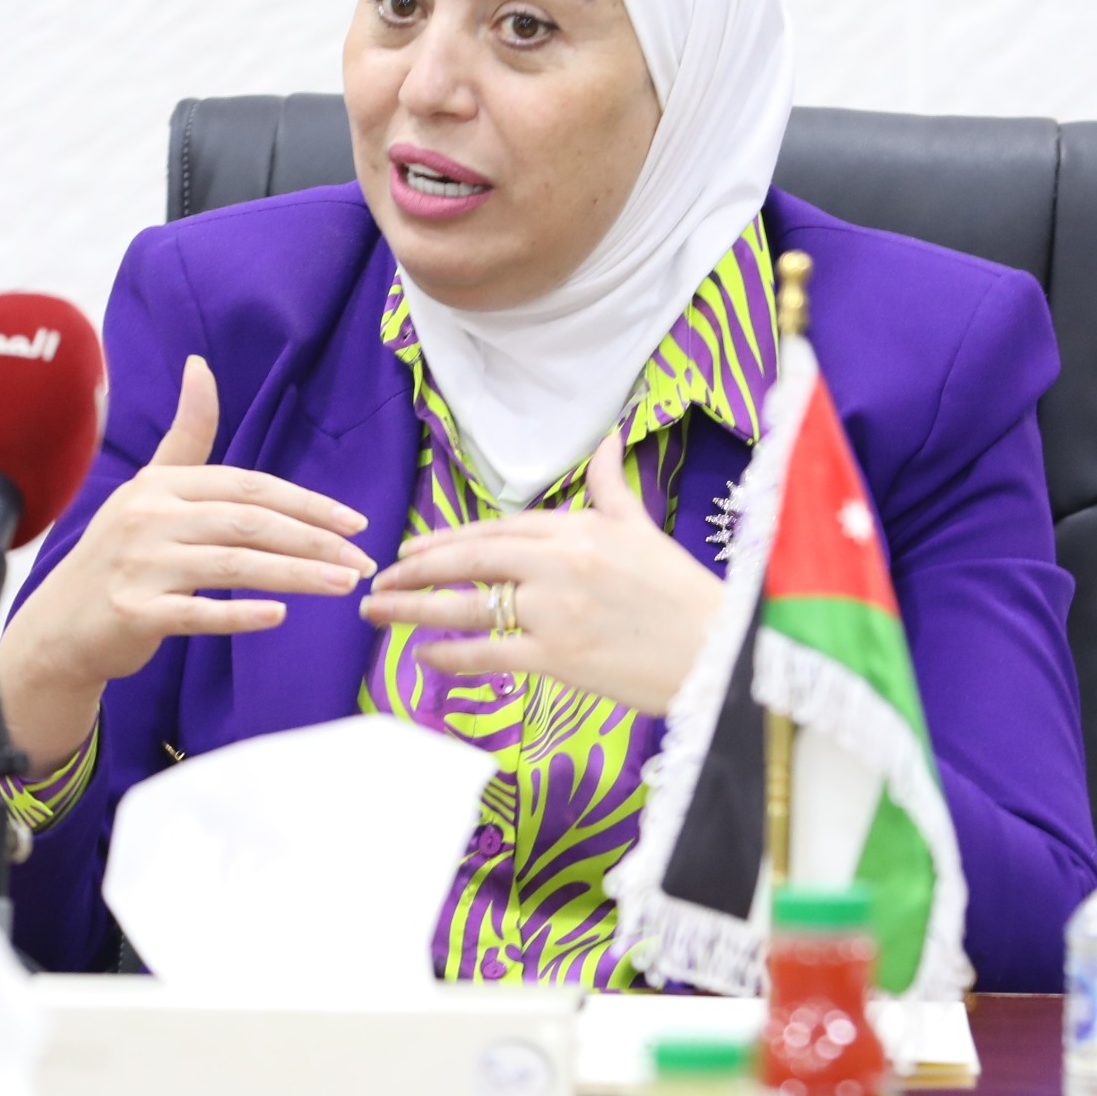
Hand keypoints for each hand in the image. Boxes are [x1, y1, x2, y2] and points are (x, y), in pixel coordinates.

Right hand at [0, 355, 373, 772]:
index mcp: (160, 485)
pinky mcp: (134, 613)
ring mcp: (139, 566)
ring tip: (343, 586)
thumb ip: (186, 434)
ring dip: (296, 576)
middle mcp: (148, 518)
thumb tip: (200, 365)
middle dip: (313, 541)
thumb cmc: (120, 555)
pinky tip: (279, 617)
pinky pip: (197, 613)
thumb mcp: (151, 488)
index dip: (305, 503)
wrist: (59, 628)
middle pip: (248, 523)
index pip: (248, 486)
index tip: (354, 521)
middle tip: (362, 561)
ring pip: (234, 567)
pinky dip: (239, 616)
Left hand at [358, 432, 723, 715]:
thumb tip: (607, 438)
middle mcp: (558, 564)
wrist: (718, 651)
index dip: (445, 541)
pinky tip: (423, 657)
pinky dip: (451, 656)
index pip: (493, 531)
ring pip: (466, 607)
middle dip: (415, 571)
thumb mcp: (642, 527)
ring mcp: (554, 611)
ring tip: (378, 614)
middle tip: (379, 580)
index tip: (411, 551)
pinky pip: (489, 654)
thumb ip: (610, 486)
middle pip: (468, 562)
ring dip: (413, 610)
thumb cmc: (680, 591)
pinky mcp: (558, 657)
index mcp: (575, 529)